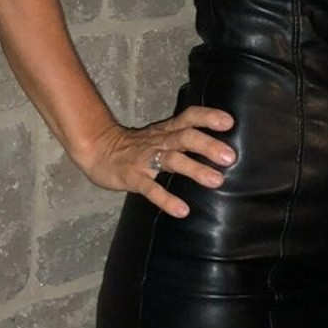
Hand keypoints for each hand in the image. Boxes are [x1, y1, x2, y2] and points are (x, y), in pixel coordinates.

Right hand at [78, 105, 235, 218]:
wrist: (97, 149)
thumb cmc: (136, 145)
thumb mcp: (160, 135)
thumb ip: (184, 137)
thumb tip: (219, 146)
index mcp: (167, 130)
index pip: (189, 116)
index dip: (208, 117)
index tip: (229, 122)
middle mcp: (159, 141)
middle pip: (185, 137)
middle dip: (208, 145)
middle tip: (230, 157)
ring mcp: (145, 159)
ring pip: (172, 160)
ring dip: (195, 169)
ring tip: (216, 181)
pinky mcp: (133, 178)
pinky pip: (151, 188)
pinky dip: (166, 199)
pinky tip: (182, 210)